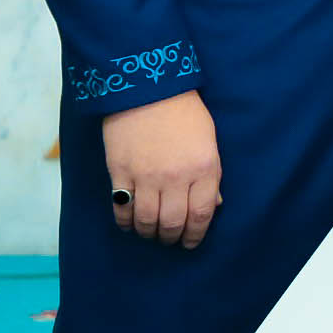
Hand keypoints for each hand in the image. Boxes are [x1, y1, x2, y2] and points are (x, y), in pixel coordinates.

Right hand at [100, 90, 220, 248]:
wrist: (149, 89)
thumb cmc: (185, 113)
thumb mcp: (209, 141)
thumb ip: (210, 175)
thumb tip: (213, 205)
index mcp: (204, 168)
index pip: (201, 214)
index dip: (196, 235)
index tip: (191, 243)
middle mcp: (176, 177)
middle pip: (173, 223)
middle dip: (172, 237)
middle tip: (170, 239)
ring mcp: (146, 176)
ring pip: (146, 220)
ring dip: (148, 233)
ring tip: (150, 233)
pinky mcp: (120, 172)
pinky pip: (121, 207)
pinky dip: (125, 221)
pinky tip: (129, 223)